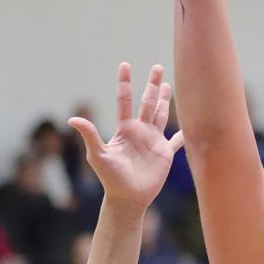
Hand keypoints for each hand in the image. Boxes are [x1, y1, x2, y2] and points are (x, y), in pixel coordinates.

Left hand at [68, 63, 183, 210]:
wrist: (127, 198)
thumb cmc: (110, 178)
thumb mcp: (98, 155)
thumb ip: (89, 135)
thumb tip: (72, 119)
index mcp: (125, 129)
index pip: (125, 101)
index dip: (125, 83)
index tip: (125, 65)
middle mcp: (140, 131)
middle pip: (148, 102)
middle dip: (153, 85)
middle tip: (158, 67)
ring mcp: (154, 141)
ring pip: (161, 115)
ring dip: (166, 101)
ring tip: (168, 85)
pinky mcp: (165, 153)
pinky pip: (177, 141)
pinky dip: (184, 134)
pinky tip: (191, 126)